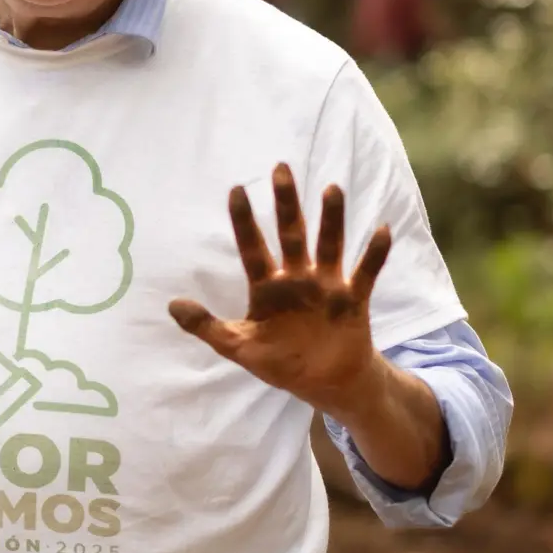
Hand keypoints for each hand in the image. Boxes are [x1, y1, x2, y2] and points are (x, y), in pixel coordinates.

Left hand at [168, 165, 392, 411]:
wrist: (324, 384)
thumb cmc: (281, 361)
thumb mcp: (238, 346)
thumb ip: (207, 326)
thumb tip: (172, 305)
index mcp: (267, 286)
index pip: (252, 248)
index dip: (244, 221)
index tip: (236, 190)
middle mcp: (297, 277)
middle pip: (290, 235)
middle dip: (285, 204)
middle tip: (280, 169)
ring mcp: (326, 285)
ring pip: (328, 245)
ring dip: (331, 219)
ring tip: (331, 189)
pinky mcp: (352, 299)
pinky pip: (365, 273)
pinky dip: (374, 253)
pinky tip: (381, 229)